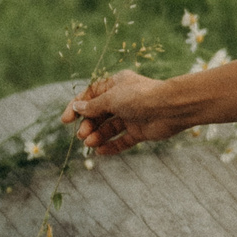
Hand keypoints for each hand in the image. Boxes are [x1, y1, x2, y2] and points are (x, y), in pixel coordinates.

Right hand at [65, 70, 193, 154]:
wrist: (170, 108)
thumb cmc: (140, 97)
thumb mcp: (111, 99)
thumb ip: (93, 106)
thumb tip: (77, 108)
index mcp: (116, 84)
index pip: (91, 95)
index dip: (77, 107)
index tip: (65, 120)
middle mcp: (123, 99)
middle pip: (99, 114)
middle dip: (89, 124)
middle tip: (82, 134)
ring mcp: (132, 116)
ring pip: (109, 128)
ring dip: (98, 136)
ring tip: (89, 143)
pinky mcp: (140, 131)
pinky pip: (122, 140)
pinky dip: (111, 146)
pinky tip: (100, 152)